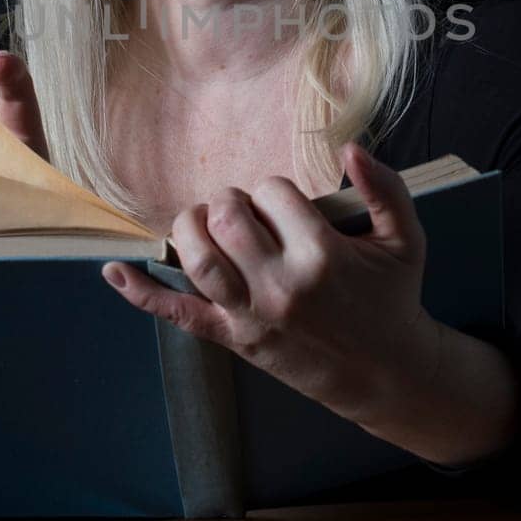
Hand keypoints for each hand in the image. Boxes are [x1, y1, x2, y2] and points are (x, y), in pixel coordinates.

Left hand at [101, 142, 440, 426]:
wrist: (386, 373)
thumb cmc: (393, 298)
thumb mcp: (405, 239)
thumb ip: (385, 188)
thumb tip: (350, 148)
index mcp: (322, 256)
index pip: (274, 193)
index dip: (276, 190)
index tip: (289, 206)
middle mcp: (281, 285)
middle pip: (228, 217)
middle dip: (230, 200)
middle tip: (246, 210)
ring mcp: (252, 315)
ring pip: (198, 258)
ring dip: (191, 228)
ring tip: (206, 222)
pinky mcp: (233, 339)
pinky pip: (179, 314)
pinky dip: (142, 293)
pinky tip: (114, 271)